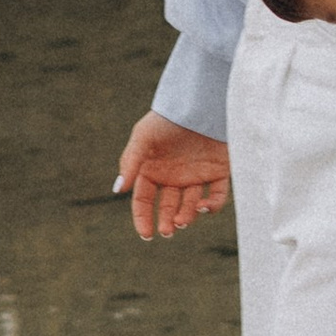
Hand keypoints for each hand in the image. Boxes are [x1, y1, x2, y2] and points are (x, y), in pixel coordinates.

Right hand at [114, 113, 230, 242]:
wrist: (201, 101)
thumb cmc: (168, 118)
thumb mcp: (144, 137)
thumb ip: (130, 162)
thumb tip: (117, 189)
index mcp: (152, 170)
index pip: (144, 200)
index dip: (143, 218)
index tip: (146, 234)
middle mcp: (173, 176)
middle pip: (167, 207)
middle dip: (166, 222)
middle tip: (168, 231)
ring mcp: (196, 175)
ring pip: (191, 205)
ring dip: (187, 216)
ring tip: (182, 220)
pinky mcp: (218, 172)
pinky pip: (217, 195)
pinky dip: (212, 205)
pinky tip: (204, 206)